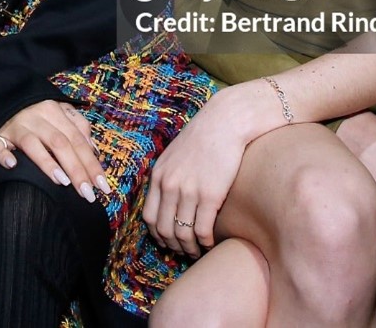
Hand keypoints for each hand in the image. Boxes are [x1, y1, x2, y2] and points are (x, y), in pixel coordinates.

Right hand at [0, 100, 108, 203]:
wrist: (4, 97)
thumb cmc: (38, 113)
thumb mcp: (60, 113)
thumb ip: (78, 127)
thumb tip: (93, 150)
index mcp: (54, 111)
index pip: (77, 139)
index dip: (91, 163)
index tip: (103, 187)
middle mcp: (36, 117)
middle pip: (60, 143)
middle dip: (76, 170)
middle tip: (87, 194)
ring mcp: (16, 126)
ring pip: (33, 144)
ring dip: (48, 163)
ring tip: (62, 182)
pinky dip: (4, 155)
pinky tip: (13, 165)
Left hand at [144, 79, 283, 256]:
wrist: (226, 122)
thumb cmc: (204, 138)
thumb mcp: (174, 155)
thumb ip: (168, 177)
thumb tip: (167, 199)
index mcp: (159, 176)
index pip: (149, 217)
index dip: (157, 235)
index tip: (168, 242)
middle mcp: (170, 185)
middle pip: (164, 229)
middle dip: (172, 246)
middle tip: (183, 252)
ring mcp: (189, 191)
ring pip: (182, 233)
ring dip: (189, 248)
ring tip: (198, 250)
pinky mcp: (210, 195)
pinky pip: (202, 230)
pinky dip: (205, 242)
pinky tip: (211, 243)